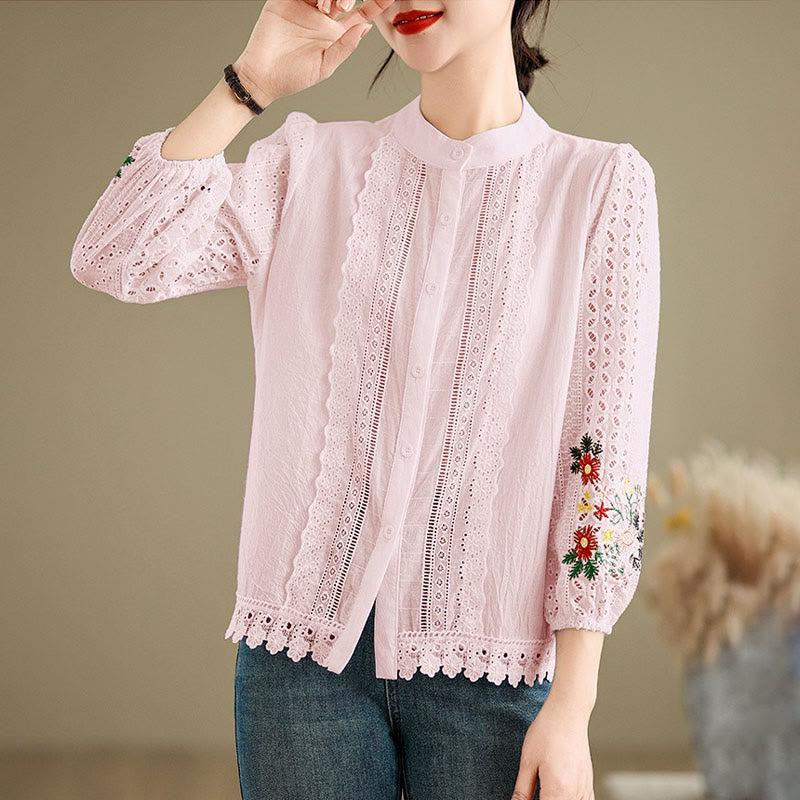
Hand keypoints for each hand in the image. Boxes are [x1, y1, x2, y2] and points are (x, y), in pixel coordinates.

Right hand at [232, 0, 396, 105]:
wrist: (263, 77)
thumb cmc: (293, 77)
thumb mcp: (325, 66)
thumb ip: (345, 47)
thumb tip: (365, 28)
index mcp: (334, 32)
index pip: (361, 13)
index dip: (375, 4)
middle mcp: (321, 15)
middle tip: (342, 6)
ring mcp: (303, 5)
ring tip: (325, 6)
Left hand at [510, 695, 595, 799]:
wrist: (567, 712)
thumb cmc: (547, 732)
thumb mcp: (528, 762)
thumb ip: (522, 791)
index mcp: (557, 791)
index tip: (523, 798)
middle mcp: (575, 794)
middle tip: (535, 792)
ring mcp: (585, 790)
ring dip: (557, 799)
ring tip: (545, 792)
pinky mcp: (589, 784)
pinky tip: (561, 795)